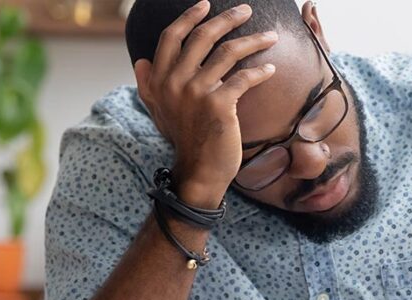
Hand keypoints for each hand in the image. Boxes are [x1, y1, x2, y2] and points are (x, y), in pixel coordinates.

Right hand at [133, 0, 278, 206]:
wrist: (199, 171)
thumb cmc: (184, 140)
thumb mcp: (158, 111)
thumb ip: (148, 84)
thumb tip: (140, 61)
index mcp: (159, 79)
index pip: (172, 37)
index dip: (189, 17)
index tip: (206, 4)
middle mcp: (174, 82)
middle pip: (202, 37)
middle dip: (227, 19)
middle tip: (246, 9)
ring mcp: (196, 92)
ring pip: (228, 53)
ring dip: (253, 40)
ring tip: (271, 36)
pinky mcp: (219, 105)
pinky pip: (243, 78)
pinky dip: (260, 72)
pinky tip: (271, 69)